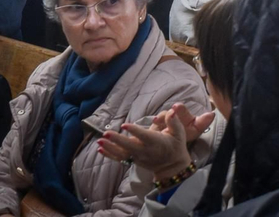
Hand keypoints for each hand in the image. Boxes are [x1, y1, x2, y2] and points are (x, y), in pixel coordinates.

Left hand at [98, 105, 213, 179]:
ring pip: (122, 153)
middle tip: (106, 134)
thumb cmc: (176, 146)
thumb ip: (174, 122)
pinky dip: (109, 155)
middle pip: (129, 146)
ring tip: (99, 141)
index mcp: (157, 142)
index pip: (144, 136)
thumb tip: (170, 111)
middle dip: (117, 140)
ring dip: (109, 148)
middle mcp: (145, 151)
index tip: (125, 125)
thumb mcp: (180, 134)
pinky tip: (100, 149)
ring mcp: (138, 157)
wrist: (172, 166)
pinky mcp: (133, 160)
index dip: (135, 131)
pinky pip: (120, 159)